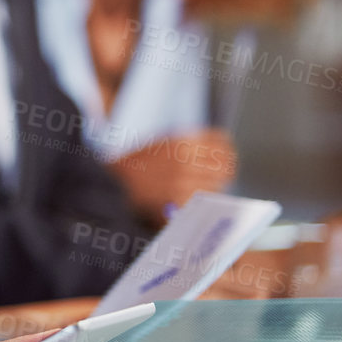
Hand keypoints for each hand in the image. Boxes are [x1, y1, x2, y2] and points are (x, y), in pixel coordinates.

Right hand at [109, 129, 235, 220]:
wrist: (115, 183)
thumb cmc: (138, 163)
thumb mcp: (163, 143)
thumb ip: (190, 142)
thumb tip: (222, 144)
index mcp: (183, 142)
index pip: (222, 142)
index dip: (226, 151)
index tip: (225, 157)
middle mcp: (187, 160)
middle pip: (224, 165)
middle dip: (223, 171)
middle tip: (217, 177)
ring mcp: (184, 180)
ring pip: (217, 184)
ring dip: (213, 187)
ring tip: (200, 188)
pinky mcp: (179, 199)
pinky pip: (203, 200)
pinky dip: (202, 200)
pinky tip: (193, 198)